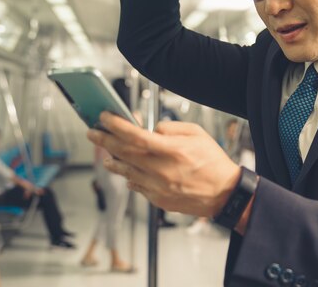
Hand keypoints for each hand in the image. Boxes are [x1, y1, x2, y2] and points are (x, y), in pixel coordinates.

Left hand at [87, 112, 240, 217]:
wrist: (224, 193)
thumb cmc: (213, 162)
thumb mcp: (197, 134)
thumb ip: (171, 128)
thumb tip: (151, 129)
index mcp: (173, 150)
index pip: (135, 135)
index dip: (116, 125)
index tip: (104, 117)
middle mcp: (162, 169)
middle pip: (123, 152)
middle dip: (104, 140)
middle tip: (93, 132)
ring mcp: (158, 187)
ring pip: (125, 171)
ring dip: (112, 160)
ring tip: (105, 153)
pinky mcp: (158, 199)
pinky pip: (136, 186)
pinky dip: (129, 176)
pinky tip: (127, 171)